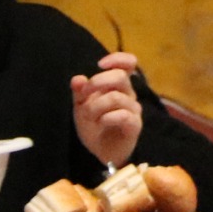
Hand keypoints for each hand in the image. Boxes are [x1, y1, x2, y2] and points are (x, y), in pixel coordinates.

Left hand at [70, 52, 144, 167]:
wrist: (101, 152)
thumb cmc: (94, 125)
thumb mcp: (81, 106)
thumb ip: (79, 92)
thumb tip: (77, 79)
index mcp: (118, 86)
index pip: (129, 63)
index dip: (117, 59)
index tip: (100, 64)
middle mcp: (129, 94)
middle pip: (120, 77)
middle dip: (97, 82)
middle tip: (83, 95)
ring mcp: (133, 110)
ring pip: (116, 97)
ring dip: (95, 106)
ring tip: (88, 117)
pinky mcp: (135, 125)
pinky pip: (124, 115)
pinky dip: (107, 118)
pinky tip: (100, 123)